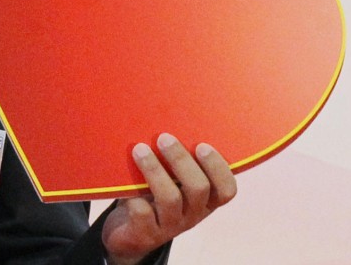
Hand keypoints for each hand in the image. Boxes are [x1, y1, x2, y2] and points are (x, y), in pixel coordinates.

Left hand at [102, 133, 236, 264]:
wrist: (128, 235)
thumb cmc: (152, 196)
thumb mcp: (170, 182)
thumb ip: (174, 162)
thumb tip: (165, 116)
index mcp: (204, 201)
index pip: (226, 190)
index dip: (218, 168)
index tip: (202, 145)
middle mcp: (192, 214)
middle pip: (198, 188)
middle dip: (181, 160)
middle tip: (164, 137)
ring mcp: (170, 226)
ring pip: (170, 199)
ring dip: (155, 171)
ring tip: (139, 150)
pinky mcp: (146, 234)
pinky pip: (143, 214)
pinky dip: (135, 197)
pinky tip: (124, 186)